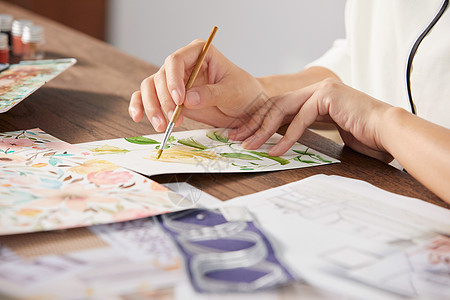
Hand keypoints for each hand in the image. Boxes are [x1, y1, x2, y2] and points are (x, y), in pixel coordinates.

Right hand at [129, 39, 265, 131]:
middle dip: (163, 99)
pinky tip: (138, 117)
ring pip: (151, 87)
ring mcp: (175, 80)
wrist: (246, 106)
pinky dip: (141, 106)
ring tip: (161, 126)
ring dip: (152, 106)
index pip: (176, 60)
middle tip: (172, 119)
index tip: (180, 100)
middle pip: (160, 76)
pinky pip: (148, 97)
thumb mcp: (232, 92)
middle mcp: (183, 64)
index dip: (173, 80)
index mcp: (199, 53)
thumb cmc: (243, 92)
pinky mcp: (170, 96)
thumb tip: (188, 100)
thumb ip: (211, 94)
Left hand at [229, 78, 393, 161]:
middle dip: (253, 124)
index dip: (259, 122)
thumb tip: (282, 143)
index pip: (279, 108)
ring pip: (282, 110)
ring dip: (263, 130)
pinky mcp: (327, 96)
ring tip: (250, 146)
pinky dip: (286, 137)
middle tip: (236, 138)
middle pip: (275, 106)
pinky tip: (275, 151)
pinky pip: (300, 118)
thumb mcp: (327, 133)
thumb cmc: (363, 137)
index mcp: (313, 98)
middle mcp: (315, 90)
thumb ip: (306, 132)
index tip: (244, 135)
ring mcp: (321, 90)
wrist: (389, 133)